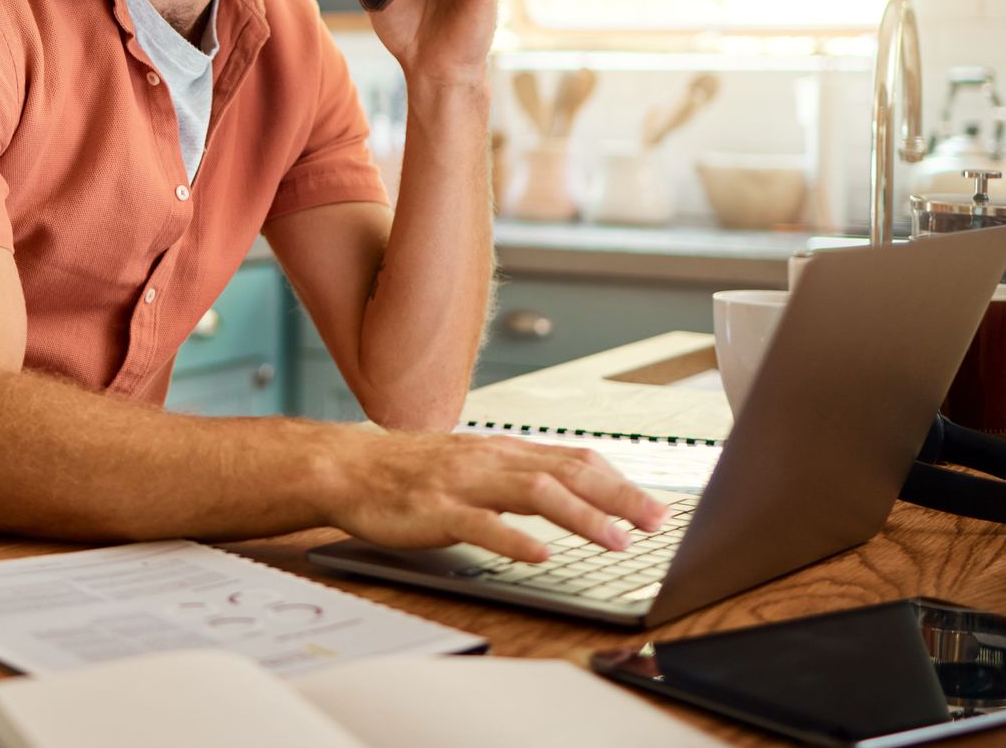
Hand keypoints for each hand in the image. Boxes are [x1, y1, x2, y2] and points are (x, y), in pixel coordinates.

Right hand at [321, 428, 666, 562]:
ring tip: (615, 539)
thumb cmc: (411, 473)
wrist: (350, 468)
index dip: (619, 482)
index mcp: (504, 452)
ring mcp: (464, 483)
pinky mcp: (436, 510)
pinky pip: (481, 524)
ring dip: (580, 516)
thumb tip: (569, 493)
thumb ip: (517, 478)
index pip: (575, 460)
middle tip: (655, 521)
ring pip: (534, 493)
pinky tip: (540, 554)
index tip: (653, 506)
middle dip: (618, 496)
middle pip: (567, 472)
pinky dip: (514, 539)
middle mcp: (491, 461)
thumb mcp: (474, 466)